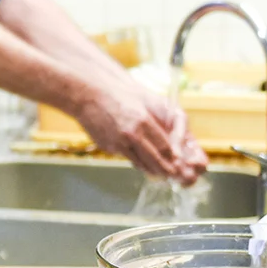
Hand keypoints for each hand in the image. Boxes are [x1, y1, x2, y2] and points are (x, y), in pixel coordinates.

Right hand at [73, 84, 201, 184]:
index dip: (172, 158)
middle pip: (154, 159)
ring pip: (139, 163)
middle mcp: (130, 134)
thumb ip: (158, 122)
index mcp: (142, 121)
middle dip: (165, 169)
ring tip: (157, 172)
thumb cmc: (119, 94)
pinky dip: (133, 157)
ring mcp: (117, 142)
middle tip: (172, 174)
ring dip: (150, 168)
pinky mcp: (107, 147)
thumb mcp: (145, 102)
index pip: (164, 147)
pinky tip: (136, 155)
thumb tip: (170, 141)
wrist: (88, 93)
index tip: (178, 163)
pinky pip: (125, 155)